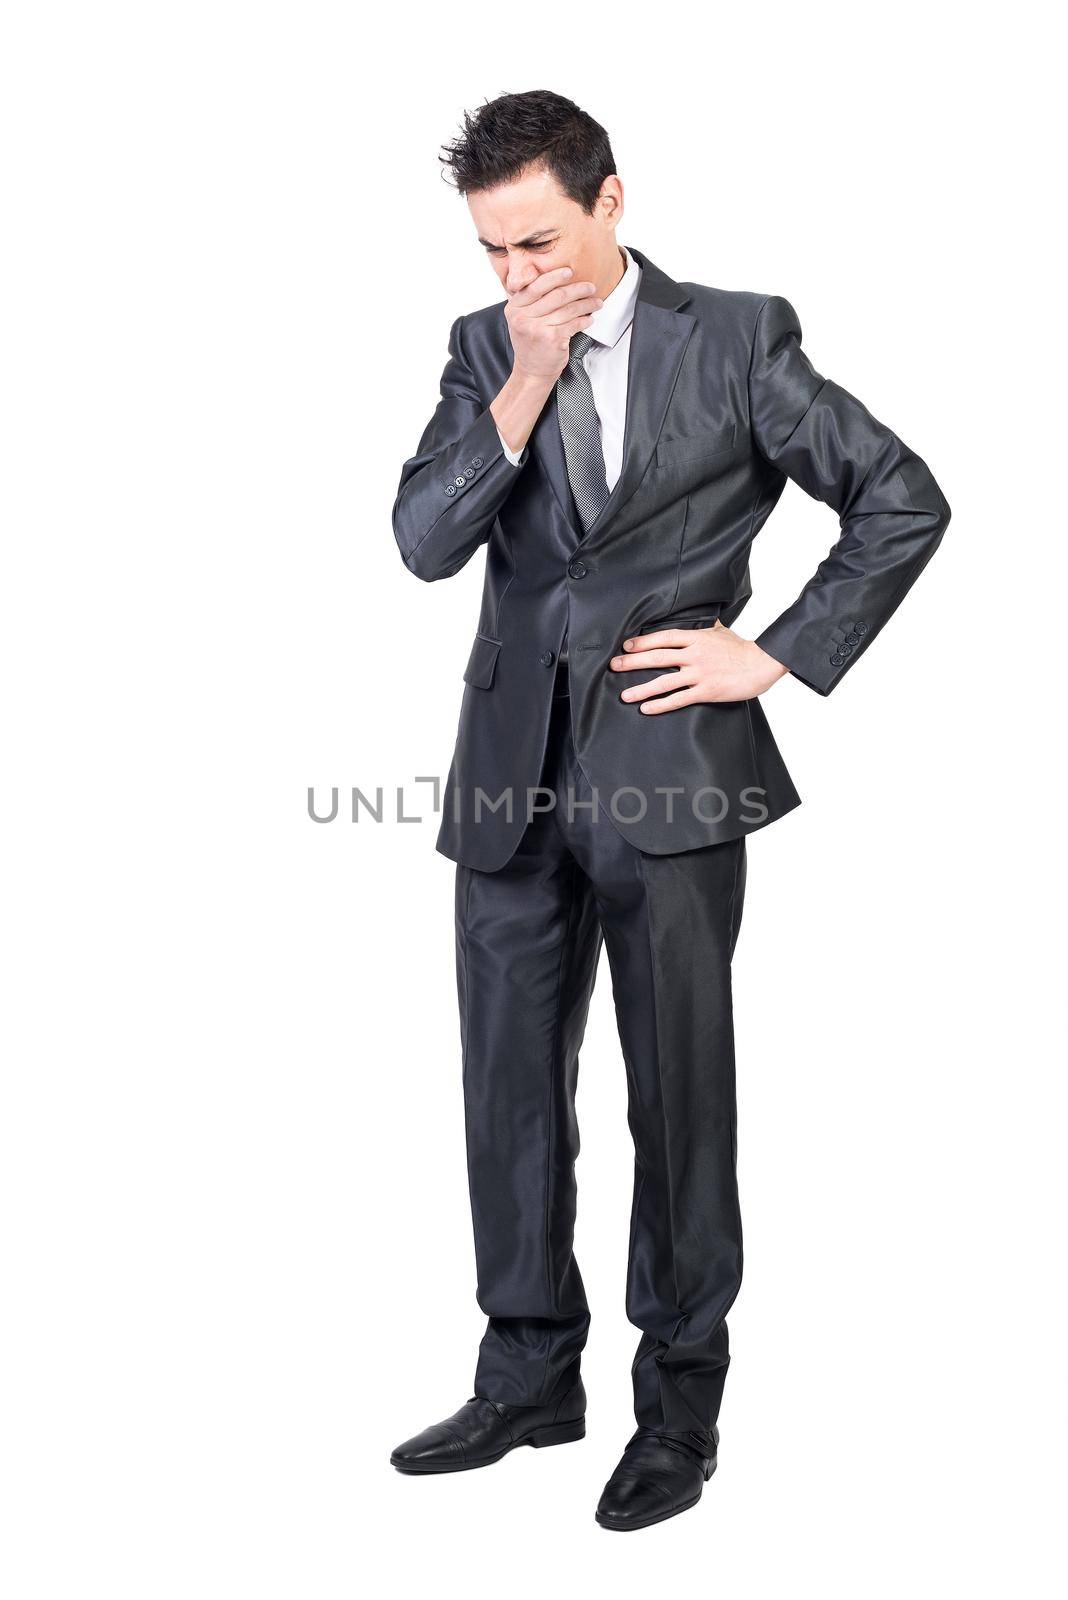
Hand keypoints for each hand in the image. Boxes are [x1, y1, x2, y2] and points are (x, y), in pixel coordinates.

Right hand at [505, 266, 602, 382]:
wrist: (531, 372)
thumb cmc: (531, 344)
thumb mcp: (522, 320)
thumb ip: (531, 301)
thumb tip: (557, 279)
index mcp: (514, 308)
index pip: (536, 286)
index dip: (555, 276)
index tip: (570, 271)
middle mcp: (523, 317)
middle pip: (556, 295)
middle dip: (578, 289)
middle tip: (591, 287)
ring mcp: (537, 328)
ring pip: (568, 309)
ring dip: (586, 304)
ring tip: (596, 303)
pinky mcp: (552, 339)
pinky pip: (574, 324)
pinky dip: (585, 320)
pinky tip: (590, 319)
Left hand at [609, 621, 787, 711]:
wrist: (761, 664)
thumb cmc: (741, 648)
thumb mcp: (720, 630)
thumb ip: (704, 626)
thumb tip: (698, 617)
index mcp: (696, 638)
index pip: (663, 637)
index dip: (643, 642)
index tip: (626, 646)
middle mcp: (694, 655)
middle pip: (657, 657)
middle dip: (633, 662)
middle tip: (614, 667)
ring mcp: (699, 674)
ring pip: (664, 681)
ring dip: (642, 688)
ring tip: (625, 695)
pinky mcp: (706, 691)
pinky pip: (679, 699)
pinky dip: (661, 704)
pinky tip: (646, 709)